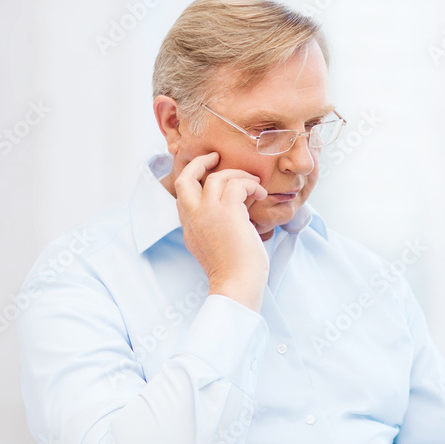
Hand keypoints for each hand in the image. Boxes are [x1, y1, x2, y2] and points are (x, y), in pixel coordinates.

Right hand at [174, 151, 269, 310]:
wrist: (236, 285)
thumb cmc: (235, 273)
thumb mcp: (216, 248)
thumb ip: (216, 230)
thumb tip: (239, 216)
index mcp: (189, 228)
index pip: (183, 196)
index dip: (195, 182)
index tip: (211, 177)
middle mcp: (193, 218)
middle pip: (185, 178)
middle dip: (200, 163)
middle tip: (217, 158)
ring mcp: (208, 213)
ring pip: (216, 177)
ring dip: (238, 175)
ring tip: (255, 185)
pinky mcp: (227, 212)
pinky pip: (237, 184)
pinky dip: (251, 185)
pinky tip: (261, 194)